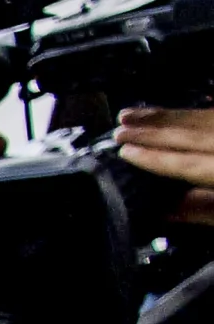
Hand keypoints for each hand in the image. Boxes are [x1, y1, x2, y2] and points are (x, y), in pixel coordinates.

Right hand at [116, 105, 213, 222]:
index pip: (183, 164)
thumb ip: (201, 211)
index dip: (151, 158)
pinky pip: (212, 111)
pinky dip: (191, 112)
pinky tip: (176, 112)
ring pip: (199, 117)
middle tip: (120, 129)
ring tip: (135, 115)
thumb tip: (166, 211)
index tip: (124, 152)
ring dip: (165, 117)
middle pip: (187, 134)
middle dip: (150, 131)